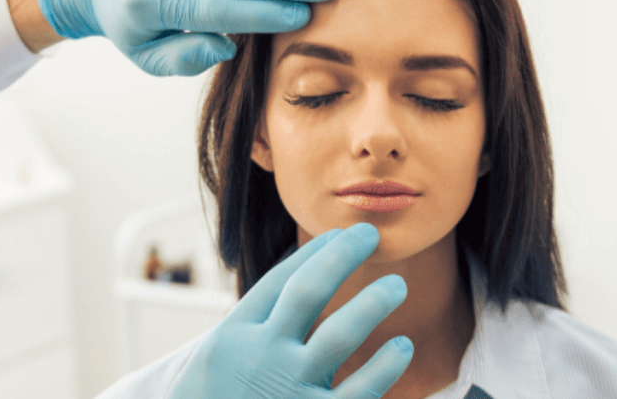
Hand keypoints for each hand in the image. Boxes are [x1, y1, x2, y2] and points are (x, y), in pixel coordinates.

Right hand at [168, 223, 412, 398]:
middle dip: (341, 257)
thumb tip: (296, 298)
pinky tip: (402, 347)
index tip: (340, 235)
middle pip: (308, 291)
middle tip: (370, 234)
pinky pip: (360, 390)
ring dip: (373, 303)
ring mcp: (287, 389)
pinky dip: (385, 366)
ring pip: (341, 335)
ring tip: (396, 285)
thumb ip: (251, 334)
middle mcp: (261, 357)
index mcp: (234, 337)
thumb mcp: (214, 365)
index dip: (314, 255)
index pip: (279, 281)